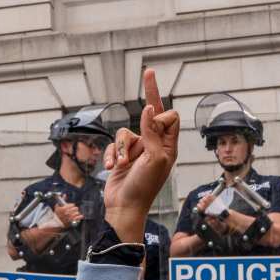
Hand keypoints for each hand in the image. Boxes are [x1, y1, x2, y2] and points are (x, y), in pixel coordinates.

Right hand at [52, 202, 82, 226]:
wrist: (56, 224)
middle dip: (74, 209)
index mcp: (63, 209)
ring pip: (77, 213)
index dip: (71, 205)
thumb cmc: (57, 215)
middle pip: (75, 208)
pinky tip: (80, 216)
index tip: (71, 206)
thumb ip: (61, 200)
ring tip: (75, 213)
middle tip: (73, 210)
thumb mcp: (57, 207)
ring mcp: (69, 218)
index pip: (72, 205)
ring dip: (76, 213)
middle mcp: (66, 213)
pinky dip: (80, 217)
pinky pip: (78, 218)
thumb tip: (64, 194)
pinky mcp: (71, 222)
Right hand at [102, 68, 178, 241]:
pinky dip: (110, 156)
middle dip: (149, 97)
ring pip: (126, 132)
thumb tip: (149, 109)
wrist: (124, 208)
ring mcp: (138, 151)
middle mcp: (155, 145)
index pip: (168, 117)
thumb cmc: (143, 187)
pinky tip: (111, 169)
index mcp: (168, 146)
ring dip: (120, 149)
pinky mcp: (121, 157)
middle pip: (151, 114)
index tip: (150, 118)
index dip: (157, 118)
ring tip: (121, 165)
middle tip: (149, 72)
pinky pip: (113, 145)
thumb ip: (152, 133)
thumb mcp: (154, 159)